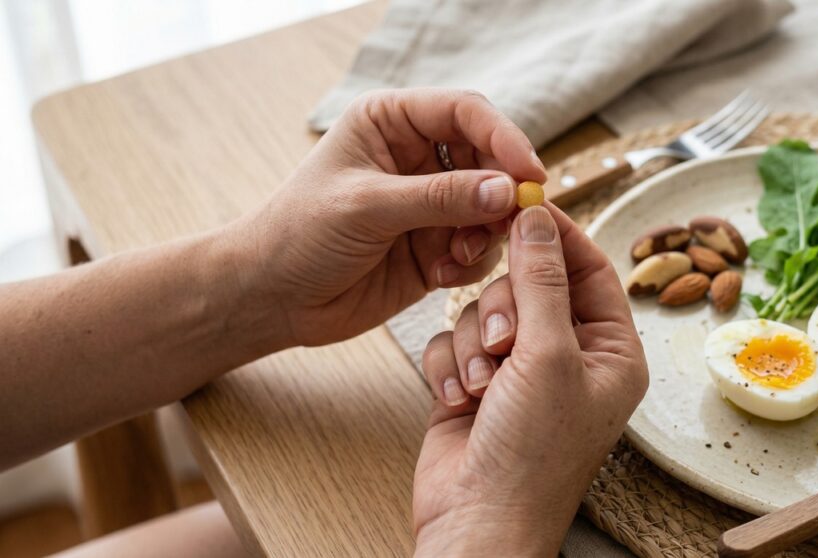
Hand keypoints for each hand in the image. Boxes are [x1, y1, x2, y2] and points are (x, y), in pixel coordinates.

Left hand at [235, 89, 545, 345]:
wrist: (272, 298)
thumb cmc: (300, 235)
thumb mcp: (368, 207)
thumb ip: (439, 198)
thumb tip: (507, 191)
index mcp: (392, 122)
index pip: (465, 113)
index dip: (504, 138)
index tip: (530, 174)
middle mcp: (416, 157)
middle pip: (488, 159)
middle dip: (502, 192)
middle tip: (511, 221)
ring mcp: (429, 203)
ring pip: (491, 206)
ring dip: (486, 232)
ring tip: (457, 256)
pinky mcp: (435, 245)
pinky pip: (478, 246)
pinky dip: (471, 261)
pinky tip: (440, 275)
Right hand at [412, 204, 648, 555]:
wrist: (476, 520)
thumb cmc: (531, 455)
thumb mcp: (547, 355)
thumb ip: (541, 279)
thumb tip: (536, 217)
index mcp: (609, 350)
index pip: (589, 269)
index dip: (557, 236)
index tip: (523, 205)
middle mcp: (567, 356)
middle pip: (529, 284)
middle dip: (506, 309)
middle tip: (504, 342)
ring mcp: (518, 371)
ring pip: (483, 310)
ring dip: (474, 343)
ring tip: (483, 385)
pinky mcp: (473, 383)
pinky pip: (452, 341)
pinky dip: (449, 365)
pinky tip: (457, 400)